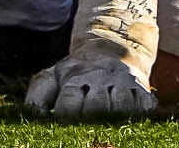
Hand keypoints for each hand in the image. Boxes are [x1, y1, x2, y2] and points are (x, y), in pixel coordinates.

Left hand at [24, 35, 155, 119]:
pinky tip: (128, 121)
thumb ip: (38, 95)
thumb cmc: (77, 72)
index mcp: (75, 79)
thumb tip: (34, 118)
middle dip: (89, 118)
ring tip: (105, 125)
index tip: (62, 124)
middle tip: (84, 130)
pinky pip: (144, 107)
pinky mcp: (143, 91)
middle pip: (96, 105)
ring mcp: (123, 85)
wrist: (113, 49)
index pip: (69, 103)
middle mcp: (100, 80)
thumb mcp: (53, 76)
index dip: (65, 116)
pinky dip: (138, 115)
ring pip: (121, 105)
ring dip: (113, 116)